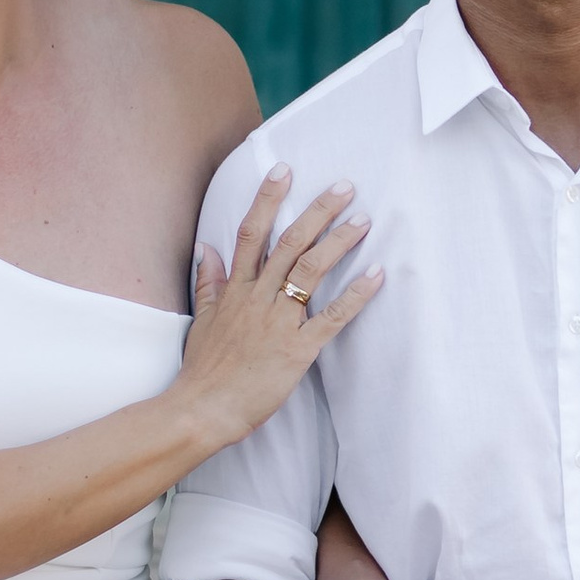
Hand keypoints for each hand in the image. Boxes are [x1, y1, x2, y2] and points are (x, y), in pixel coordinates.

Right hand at [177, 170, 382, 453]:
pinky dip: (356, 294)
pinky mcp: (298, 348)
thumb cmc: (203, 369)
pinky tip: (377, 274)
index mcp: (236, 290)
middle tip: (346, 186)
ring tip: (363, 220)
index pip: (252, 233)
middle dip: (318, 210)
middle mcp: (258, 298)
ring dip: (339, 242)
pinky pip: (332, 315)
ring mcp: (279, 321)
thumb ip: (209, 282)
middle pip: (290, 242)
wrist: (203, 408)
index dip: (268, 199)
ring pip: (310, 270)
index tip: (285, 171)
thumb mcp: (202, 320)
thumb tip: (206, 248)